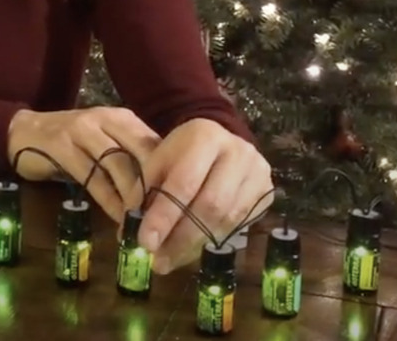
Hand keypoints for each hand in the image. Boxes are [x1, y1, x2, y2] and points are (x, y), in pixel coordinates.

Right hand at [8, 107, 160, 222]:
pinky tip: (116, 216)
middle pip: (139, 154)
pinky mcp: (61, 146)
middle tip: (161, 217)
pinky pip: (92, 176)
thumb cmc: (70, 142)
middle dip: (152, 188)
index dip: (166, 175)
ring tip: (140, 222)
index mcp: (122, 118)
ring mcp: (81, 130)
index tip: (175, 203)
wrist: (22, 131)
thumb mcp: (103, 142)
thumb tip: (163, 190)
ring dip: (131, 197)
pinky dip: (108, 199)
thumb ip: (129, 157)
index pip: (154, 144)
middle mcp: (104, 119)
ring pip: (117, 165)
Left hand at [132, 118, 272, 273]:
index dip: (164, 215)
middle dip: (181, 238)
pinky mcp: (267, 191)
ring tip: (171, 260)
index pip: (184, 182)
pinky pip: (239, 225)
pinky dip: (212, 241)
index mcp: (204, 136)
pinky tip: (192, 250)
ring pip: (226, 219)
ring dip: (195, 245)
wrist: (219, 142)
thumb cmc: (182, 154)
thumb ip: (144, 191)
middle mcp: (238, 152)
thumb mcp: (158, 162)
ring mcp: (257, 172)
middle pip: (210, 205)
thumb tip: (129, 231)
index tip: (145, 242)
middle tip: (159, 261)